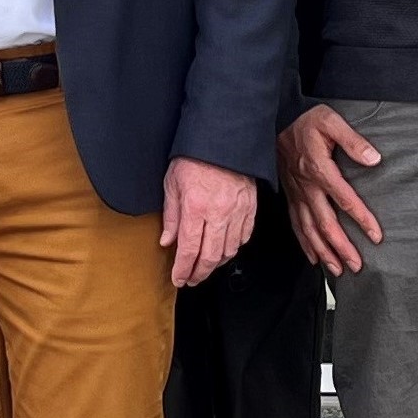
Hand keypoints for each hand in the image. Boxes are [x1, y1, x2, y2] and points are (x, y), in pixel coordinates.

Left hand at [160, 159, 258, 288]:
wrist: (223, 138)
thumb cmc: (195, 157)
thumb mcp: (172, 183)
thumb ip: (171, 216)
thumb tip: (167, 240)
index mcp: (195, 208)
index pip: (188, 250)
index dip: (183, 270)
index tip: (179, 278)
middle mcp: (218, 213)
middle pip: (211, 257)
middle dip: (200, 273)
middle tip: (192, 279)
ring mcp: (237, 211)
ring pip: (229, 250)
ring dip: (217, 264)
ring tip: (207, 266)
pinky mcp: (250, 207)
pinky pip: (244, 236)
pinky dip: (234, 248)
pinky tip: (225, 250)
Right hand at [279, 104, 383, 274]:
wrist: (278, 120)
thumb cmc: (307, 121)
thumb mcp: (331, 121)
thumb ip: (353, 141)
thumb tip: (374, 158)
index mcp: (320, 169)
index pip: (344, 199)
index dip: (361, 219)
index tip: (376, 236)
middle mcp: (307, 186)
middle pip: (325, 223)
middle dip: (341, 247)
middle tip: (357, 265)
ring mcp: (297, 193)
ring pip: (309, 229)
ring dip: (324, 251)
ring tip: (338, 270)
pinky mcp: (291, 195)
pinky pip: (296, 224)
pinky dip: (305, 244)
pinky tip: (314, 258)